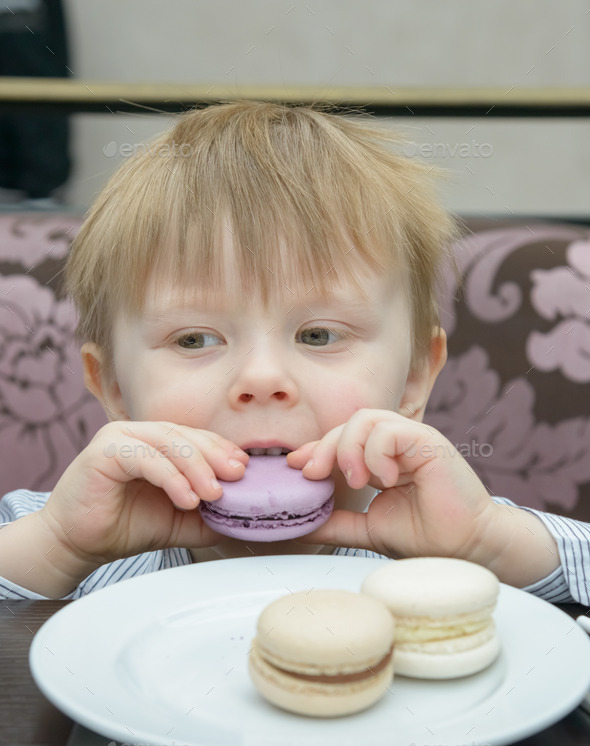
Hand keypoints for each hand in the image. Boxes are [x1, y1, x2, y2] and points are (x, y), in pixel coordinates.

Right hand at [39, 421, 247, 579]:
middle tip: (237, 477)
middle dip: (215, 456)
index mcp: (154, 441)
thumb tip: (246, 513)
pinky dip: (171, 478)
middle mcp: (137, 433)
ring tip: (213, 494)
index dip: (221, 449)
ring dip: (196, 468)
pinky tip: (187, 499)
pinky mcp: (103, 451)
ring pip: (168, 442)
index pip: (195, 436)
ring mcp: (118, 437)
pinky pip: (146, 459)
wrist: (78, 545)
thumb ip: (209, 513)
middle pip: (185, 435)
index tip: (245, 468)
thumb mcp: (180, 520)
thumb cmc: (125, 526)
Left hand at [287, 409, 497, 561]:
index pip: (341, 438)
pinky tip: (385, 480)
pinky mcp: (429, 441)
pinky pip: (391, 430)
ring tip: (358, 481)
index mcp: (381, 458)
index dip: (315, 448)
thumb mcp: (367, 528)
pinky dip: (378, 453)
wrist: (465, 548)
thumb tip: (299, 524)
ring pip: (367, 418)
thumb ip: (336, 523)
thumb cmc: (424, 536)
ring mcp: (413, 439)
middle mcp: (396, 444)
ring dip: (350, 448)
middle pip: (349, 423)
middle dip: (323, 447)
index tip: (295, 468)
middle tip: (313, 475)